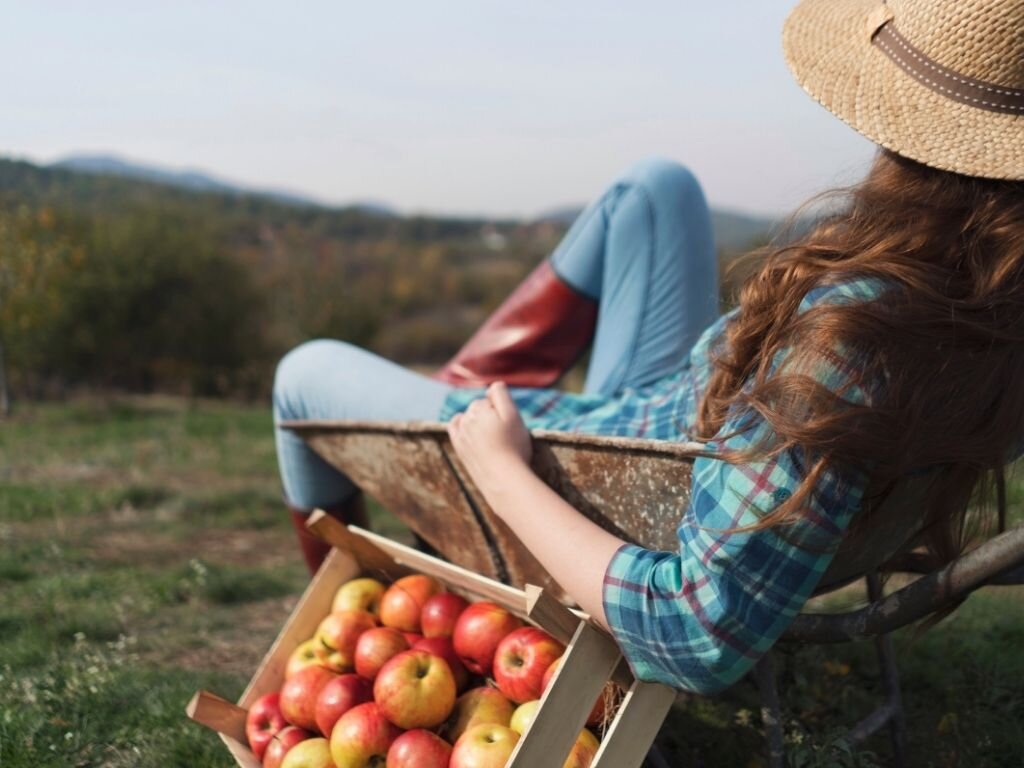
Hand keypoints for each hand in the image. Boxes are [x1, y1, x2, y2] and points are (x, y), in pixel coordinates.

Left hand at [447, 382, 531, 500]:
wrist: (503, 479)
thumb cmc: (513, 446)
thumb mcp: (513, 415)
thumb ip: (501, 394)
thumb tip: (491, 385)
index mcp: (480, 407)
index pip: (492, 398)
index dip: (503, 409)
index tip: (510, 423)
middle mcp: (466, 418)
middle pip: (479, 407)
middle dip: (490, 415)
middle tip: (504, 433)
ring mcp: (460, 433)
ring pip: (469, 417)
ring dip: (478, 422)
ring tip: (492, 438)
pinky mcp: (458, 447)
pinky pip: (455, 427)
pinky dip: (461, 424)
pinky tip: (470, 430)